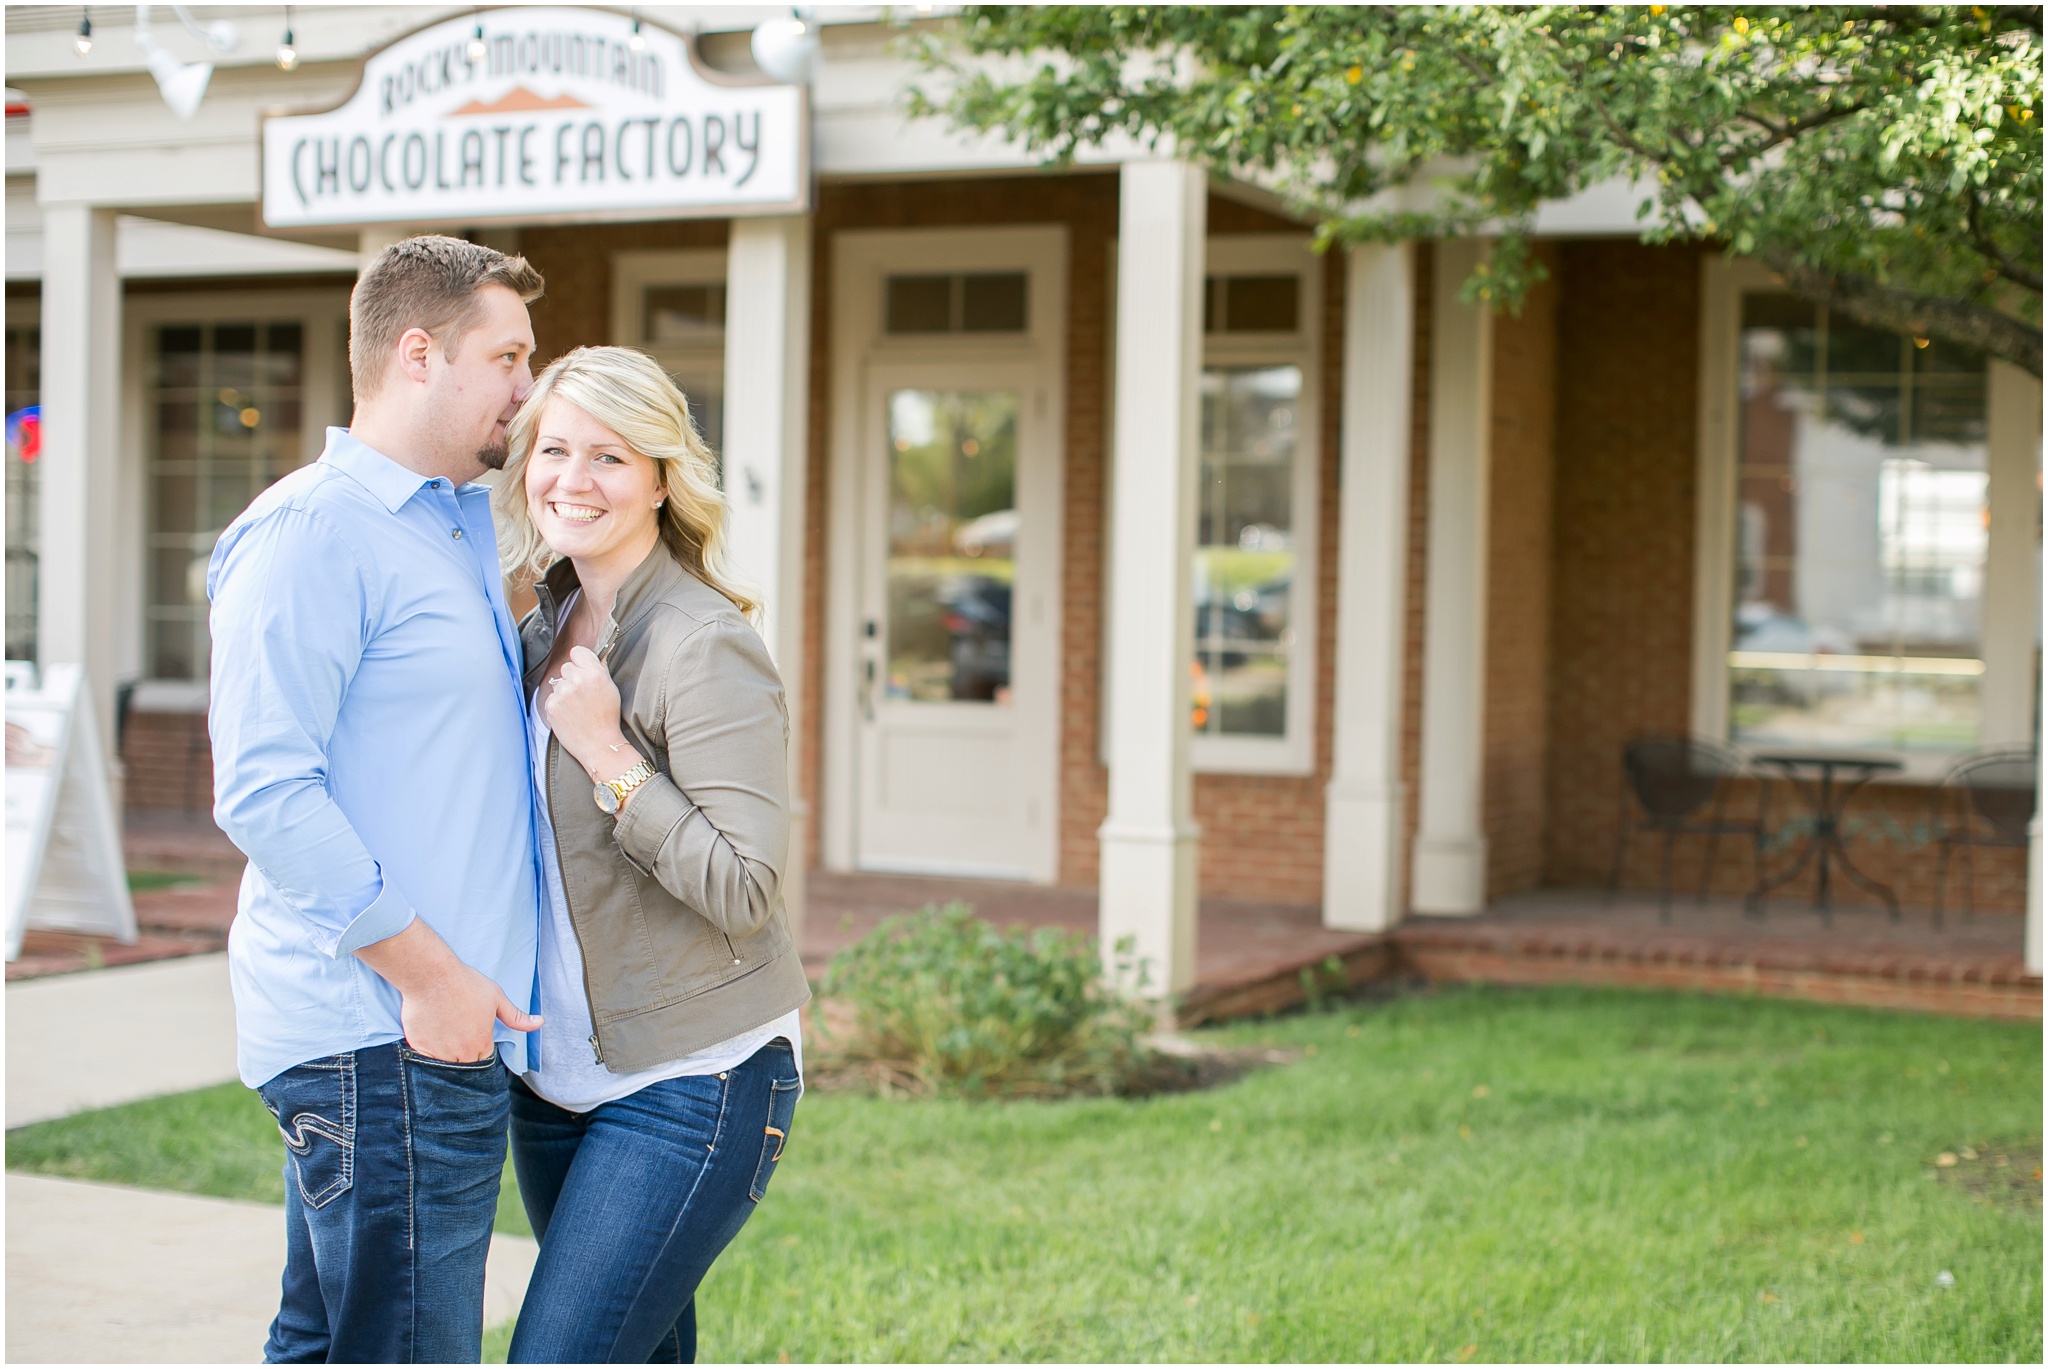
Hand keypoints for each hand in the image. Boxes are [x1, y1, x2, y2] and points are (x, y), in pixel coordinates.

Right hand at [355, 918, 541, 1061]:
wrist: (432, 975)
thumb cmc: (465, 983)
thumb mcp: (497, 998)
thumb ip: (516, 1017)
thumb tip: (540, 1023)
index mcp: (481, 1044)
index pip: (484, 1061)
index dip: (480, 1051)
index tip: (474, 1037)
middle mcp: (461, 1053)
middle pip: (465, 1066)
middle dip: (464, 1056)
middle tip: (458, 1035)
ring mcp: (438, 1052)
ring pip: (445, 1066)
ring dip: (446, 1057)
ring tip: (445, 1035)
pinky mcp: (419, 1047)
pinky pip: (425, 1060)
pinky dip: (428, 1053)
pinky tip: (430, 1036)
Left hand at [542, 645, 633, 778]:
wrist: (598, 744)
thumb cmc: (607, 718)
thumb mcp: (611, 689)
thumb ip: (600, 670)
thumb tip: (592, 656)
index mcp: (594, 673)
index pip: (577, 652)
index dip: (580, 661)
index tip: (582, 669)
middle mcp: (577, 680)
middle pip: (567, 667)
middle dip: (572, 677)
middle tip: (582, 694)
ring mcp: (562, 693)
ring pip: (558, 683)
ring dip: (564, 692)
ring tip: (576, 707)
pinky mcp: (552, 705)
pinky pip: (552, 697)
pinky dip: (558, 705)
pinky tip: (569, 714)